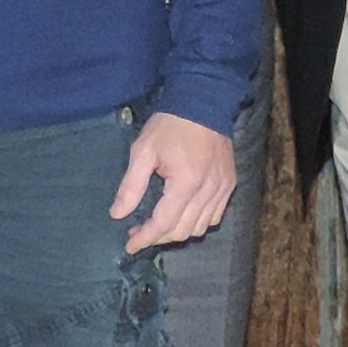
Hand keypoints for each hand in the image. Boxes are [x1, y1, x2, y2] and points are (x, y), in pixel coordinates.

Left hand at [111, 109, 236, 253]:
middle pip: (182, 230)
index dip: (145, 238)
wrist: (204, 101)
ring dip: (177, 231)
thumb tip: (117, 214)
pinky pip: (214, 216)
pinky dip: (197, 222)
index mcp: (186, 181)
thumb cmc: (170, 125)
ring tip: (158, 223)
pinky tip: (182, 213)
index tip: (129, 245)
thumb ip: (131, 186)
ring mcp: (223, 188)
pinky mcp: (230, 184)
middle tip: (138, 231)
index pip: (163, 223)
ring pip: (200, 228)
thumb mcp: (143, 150)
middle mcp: (209, 190)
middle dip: (158, 236)